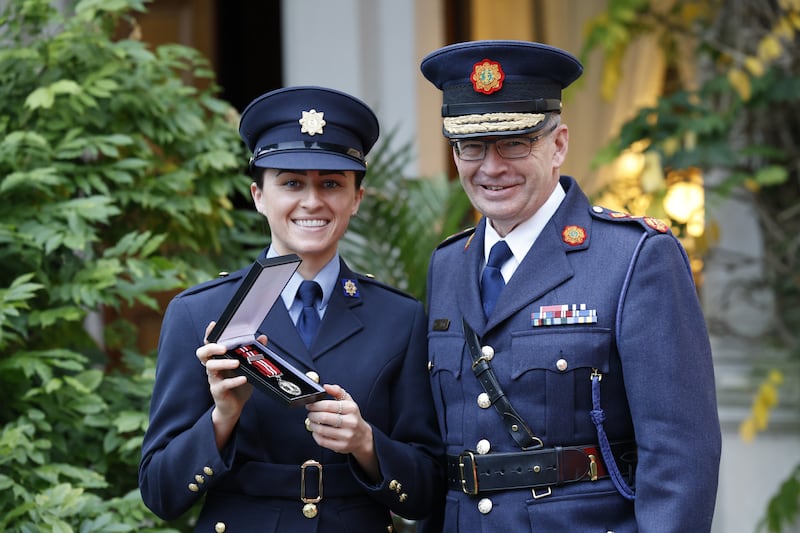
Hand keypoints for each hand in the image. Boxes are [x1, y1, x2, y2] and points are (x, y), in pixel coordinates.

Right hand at [197, 321, 256, 448]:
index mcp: (218, 359)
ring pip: (211, 368)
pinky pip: (222, 385)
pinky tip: (243, 378)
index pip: (210, 343)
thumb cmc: (238, 384)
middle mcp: (213, 367)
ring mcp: (214, 379)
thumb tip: (262, 337)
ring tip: (236, 363)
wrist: (234, 407)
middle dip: (211, 348)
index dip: (210, 334)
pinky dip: (233, 381)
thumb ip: (253, 352)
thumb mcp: (247, 366)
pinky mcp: (218, 391)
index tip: (214, 325)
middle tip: (223, 347)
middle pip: (202, 353)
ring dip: (223, 363)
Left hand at [305, 384, 378, 480]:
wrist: (362, 436)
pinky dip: (315, 436)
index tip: (310, 405)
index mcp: (351, 408)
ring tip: (312, 422)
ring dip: (312, 425)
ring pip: (321, 430)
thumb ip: (337, 391)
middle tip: (310, 413)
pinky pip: (322, 441)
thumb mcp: (348, 401)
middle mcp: (350, 422)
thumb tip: (326, 386)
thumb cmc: (352, 416)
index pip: (328, 405)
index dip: (315, 405)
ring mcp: (346, 435)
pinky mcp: (341, 446)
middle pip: (323, 417)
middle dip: (312, 415)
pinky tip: (316, 431)